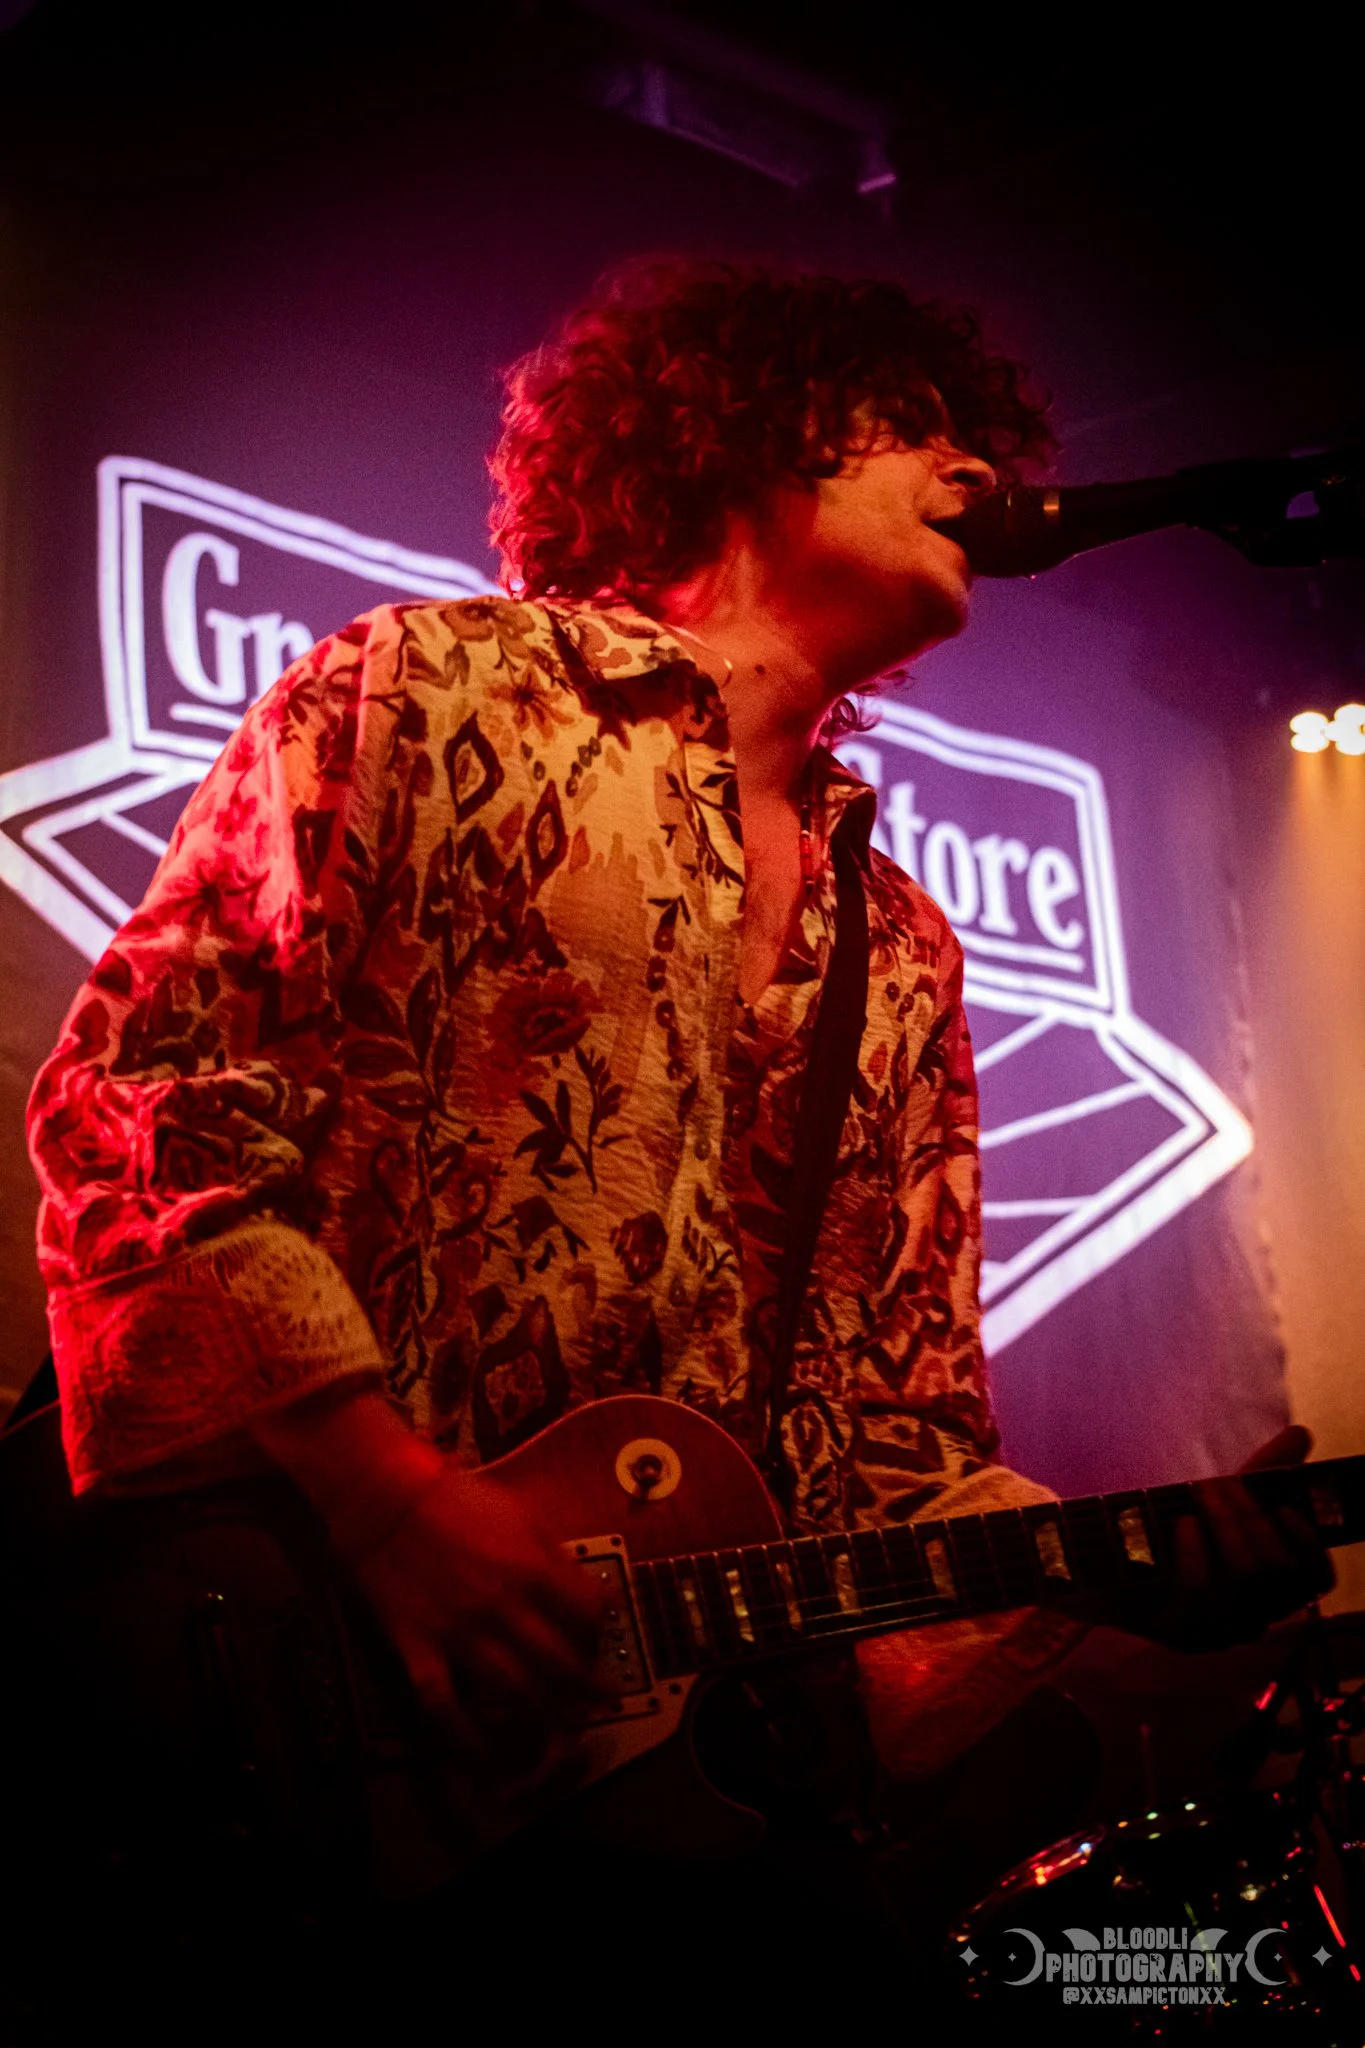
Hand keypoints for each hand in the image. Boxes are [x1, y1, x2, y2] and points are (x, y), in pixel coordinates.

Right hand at [253, 1384, 606, 1824]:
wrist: (386, 1500)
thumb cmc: (457, 1499)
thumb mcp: (521, 1514)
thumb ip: (554, 1556)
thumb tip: (586, 1589)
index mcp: (532, 1567)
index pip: (588, 1613)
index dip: (601, 1629)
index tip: (600, 1638)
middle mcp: (503, 1607)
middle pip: (562, 1663)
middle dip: (589, 1687)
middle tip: (602, 1698)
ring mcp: (461, 1633)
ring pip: (517, 1692)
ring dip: (546, 1715)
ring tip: (563, 1727)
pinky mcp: (420, 1649)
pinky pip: (445, 1705)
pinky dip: (466, 1737)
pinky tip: (485, 1753)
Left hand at [1122, 1425, 1333, 1649]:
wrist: (1099, 1570)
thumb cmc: (1169, 1533)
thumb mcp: (1218, 1502)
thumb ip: (1261, 1473)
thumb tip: (1299, 1434)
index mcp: (1271, 1591)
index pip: (1315, 1579)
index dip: (1309, 1542)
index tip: (1282, 1505)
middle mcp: (1253, 1618)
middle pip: (1277, 1568)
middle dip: (1251, 1515)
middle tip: (1222, 1484)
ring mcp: (1217, 1632)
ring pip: (1245, 1576)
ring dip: (1226, 1522)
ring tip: (1202, 1492)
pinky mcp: (1178, 1633)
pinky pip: (1201, 1590)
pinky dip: (1196, 1547)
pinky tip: (1182, 1523)